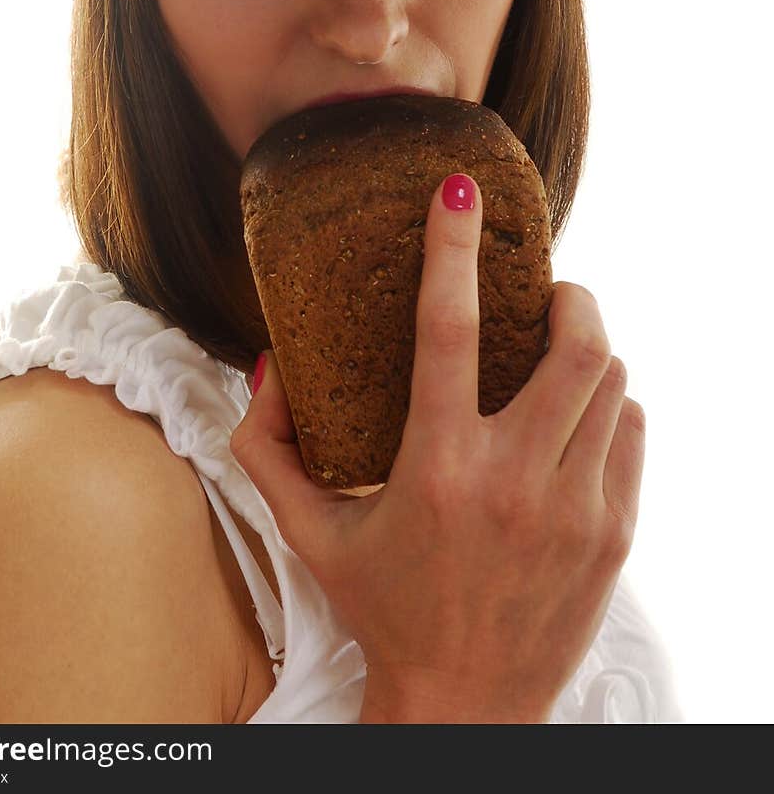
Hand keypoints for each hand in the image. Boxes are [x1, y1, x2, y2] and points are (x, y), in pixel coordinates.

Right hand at [230, 173, 644, 722]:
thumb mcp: (307, 531)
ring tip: (559, 355)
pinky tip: (577, 419)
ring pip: (611, 382)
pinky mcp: (614, 535)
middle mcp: (514, 483)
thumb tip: (269, 361)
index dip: (451, 247)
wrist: (466, 708)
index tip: (457, 190)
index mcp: (436, 469)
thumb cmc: (383, 608)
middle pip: (574, 346)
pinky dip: (611, 405)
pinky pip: (631, 431)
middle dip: (569, 298)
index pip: (448, 328)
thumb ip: (267, 446)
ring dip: (589, 350)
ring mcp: (575, 510)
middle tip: (547, 295)